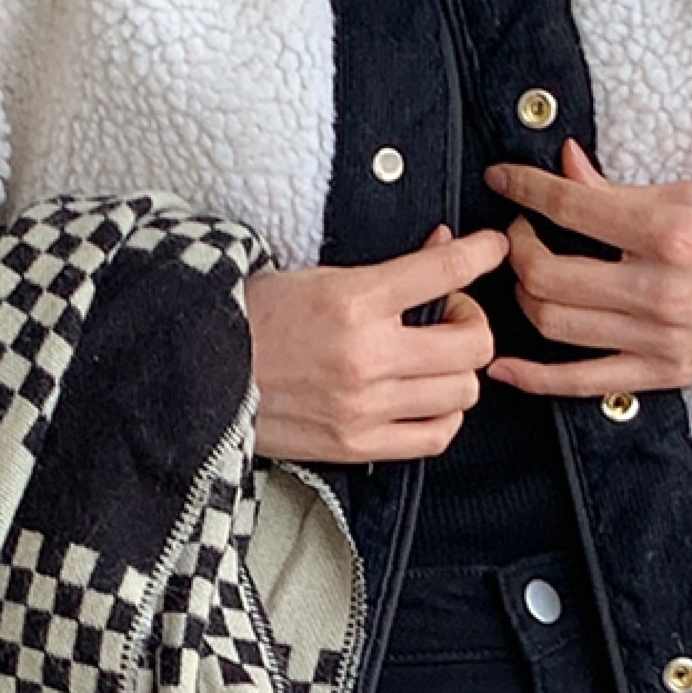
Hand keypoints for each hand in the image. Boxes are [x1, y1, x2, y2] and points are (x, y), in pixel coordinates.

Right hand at [243, 223, 503, 461]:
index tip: (494, 249)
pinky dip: (444, 416)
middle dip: (474, 323)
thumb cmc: (253, 321)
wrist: (197, 374)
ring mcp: (363, 407)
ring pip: (462, 392)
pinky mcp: (356, 445)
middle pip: (473, 343)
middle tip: (453, 316)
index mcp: (352, 300)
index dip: (483, 254)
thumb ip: (387, 269)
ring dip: (460, 371)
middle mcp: (365, 356)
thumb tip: (442, 247)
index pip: (445, 271)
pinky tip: (427, 399)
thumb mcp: (317, 276)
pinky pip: (435, 437)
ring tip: (436, 360)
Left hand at [479, 138, 691, 396]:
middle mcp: (661, 291)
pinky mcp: (665, 375)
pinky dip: (534, 378)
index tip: (502, 176)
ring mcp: (660, 340)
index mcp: (674, 233)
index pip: (572, 209)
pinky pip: (581, 384)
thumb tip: (567, 165)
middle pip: (548, 274)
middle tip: (521, 228)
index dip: (525, 188)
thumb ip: (628, 190)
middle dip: (517, 245)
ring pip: (553, 324)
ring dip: (523, 295)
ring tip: (530, 271)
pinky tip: (504, 365)